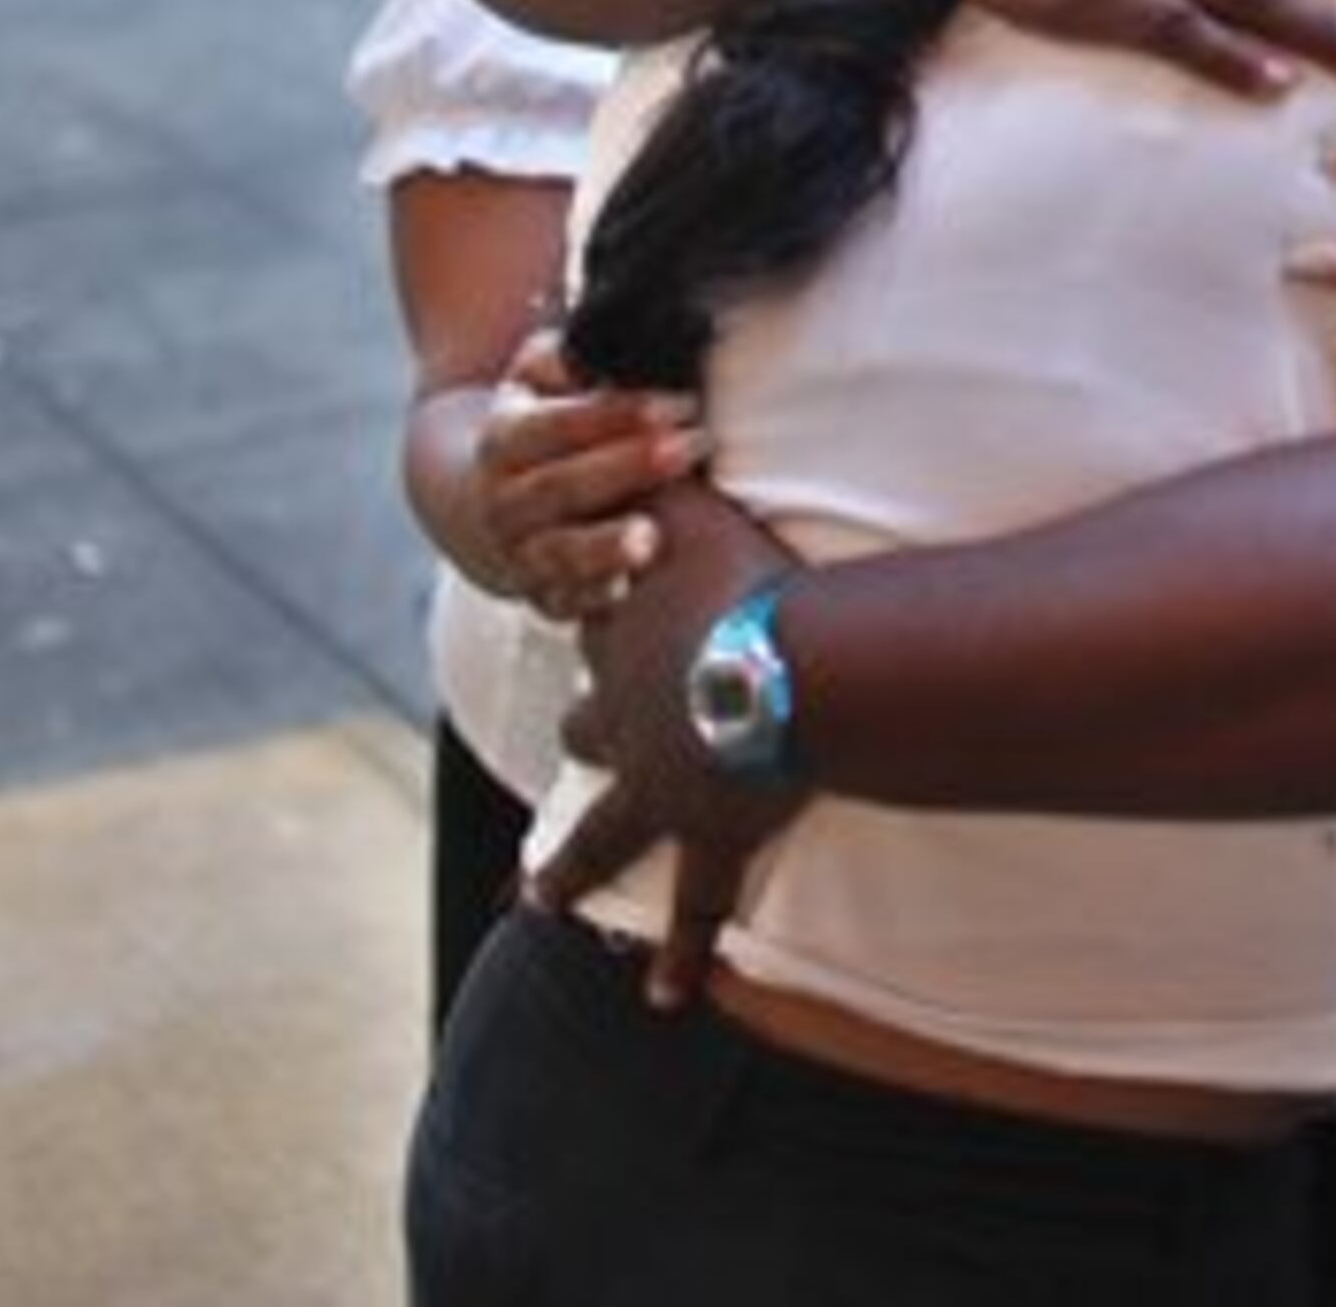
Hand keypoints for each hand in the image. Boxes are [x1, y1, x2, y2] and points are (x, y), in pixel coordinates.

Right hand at [473, 328, 712, 619]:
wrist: (470, 498)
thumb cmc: (532, 424)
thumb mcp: (533, 376)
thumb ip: (566, 357)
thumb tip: (603, 342)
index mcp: (504, 439)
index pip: (556, 425)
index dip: (615, 414)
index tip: (678, 403)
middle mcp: (504, 501)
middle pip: (563, 486)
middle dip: (629, 466)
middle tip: (692, 444)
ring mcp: (519, 553)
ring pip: (557, 553)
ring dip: (605, 546)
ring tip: (651, 537)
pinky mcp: (540, 596)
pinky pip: (562, 604)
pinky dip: (591, 599)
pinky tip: (627, 589)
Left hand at [530, 476, 806, 1006]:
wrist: (790, 674)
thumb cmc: (747, 582)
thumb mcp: (684, 491)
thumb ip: (647, 432)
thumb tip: (567, 342)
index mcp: (625, 638)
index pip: (598, 618)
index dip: (595, 607)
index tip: (587, 607)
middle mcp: (627, 721)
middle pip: (589, 733)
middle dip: (579, 742)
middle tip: (562, 750)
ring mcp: (661, 788)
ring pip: (607, 836)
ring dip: (577, 868)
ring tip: (546, 901)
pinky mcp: (710, 840)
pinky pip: (692, 906)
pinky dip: (678, 950)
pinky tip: (665, 993)